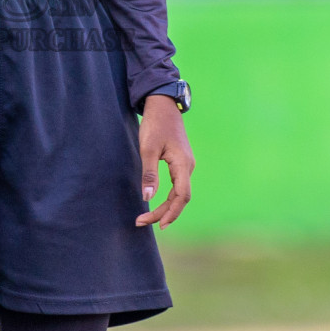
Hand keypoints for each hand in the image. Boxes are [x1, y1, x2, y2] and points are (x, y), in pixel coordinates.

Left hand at [136, 96, 193, 229]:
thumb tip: (147, 197)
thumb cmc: (155, 125)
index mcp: (183, 164)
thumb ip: (149, 173)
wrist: (163, 106)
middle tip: (142, 221)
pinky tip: (157, 202)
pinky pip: (177, 186)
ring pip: (179, 193)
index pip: (182, 196)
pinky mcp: (180, 162)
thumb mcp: (148, 148)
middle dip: (164, 213)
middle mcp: (188, 167)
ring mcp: (185, 165)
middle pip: (180, 198)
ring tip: (147, 217)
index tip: (157, 224)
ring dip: (165, 207)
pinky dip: (168, 198)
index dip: (170, 212)